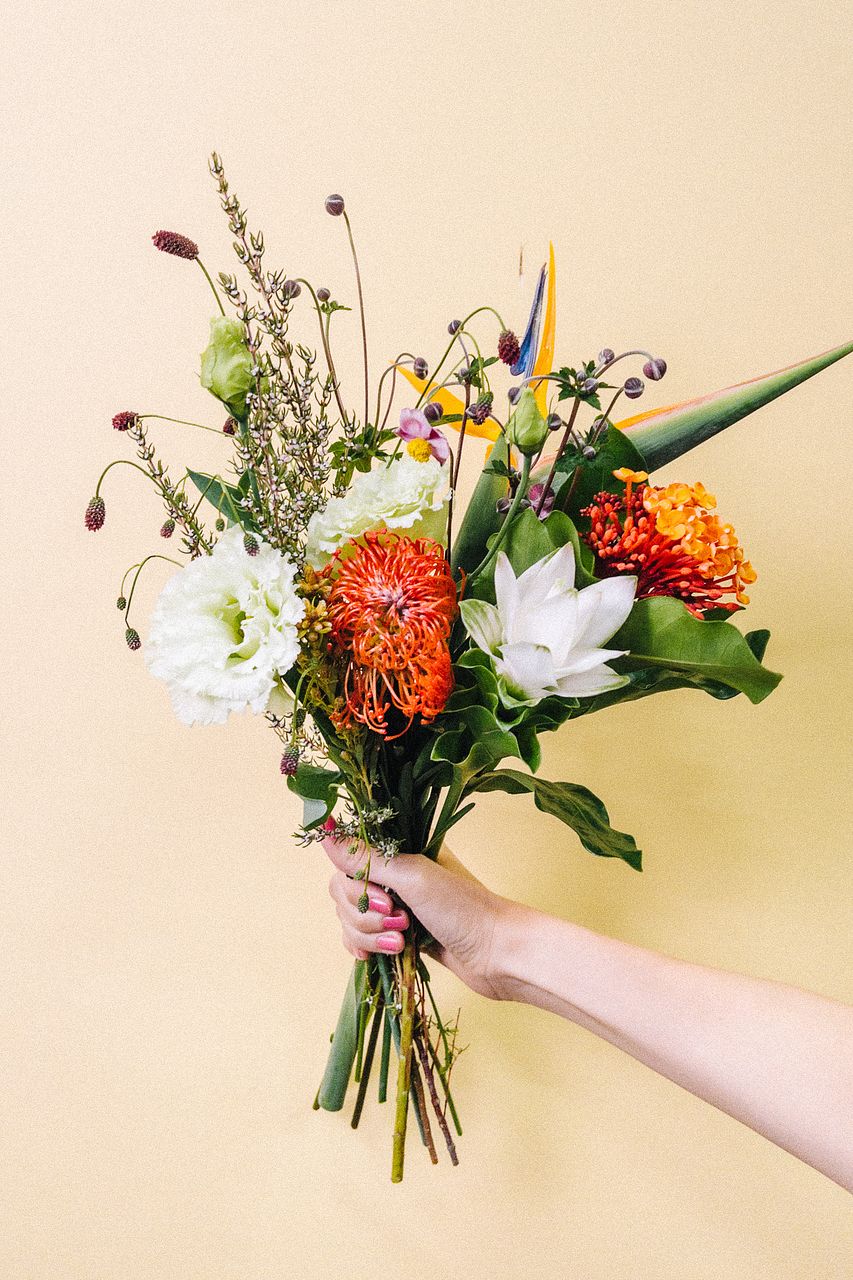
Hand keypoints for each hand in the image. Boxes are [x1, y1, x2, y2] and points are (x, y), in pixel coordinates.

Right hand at [322, 829, 517, 999]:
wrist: (499, 955)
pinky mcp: (397, 935)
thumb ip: (366, 858)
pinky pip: (361, 939)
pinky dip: (366, 949)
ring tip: (402, 942)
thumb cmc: (464, 909)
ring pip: (351, 919)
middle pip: (344, 891)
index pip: (348, 859)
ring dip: (369, 935)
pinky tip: (384, 955)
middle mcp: (395, 873)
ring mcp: (395, 905)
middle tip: (399, 920)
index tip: (384, 897)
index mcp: (400, 849)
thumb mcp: (413, 877)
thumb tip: (323, 831)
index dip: (356, 883)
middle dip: (364, 914)